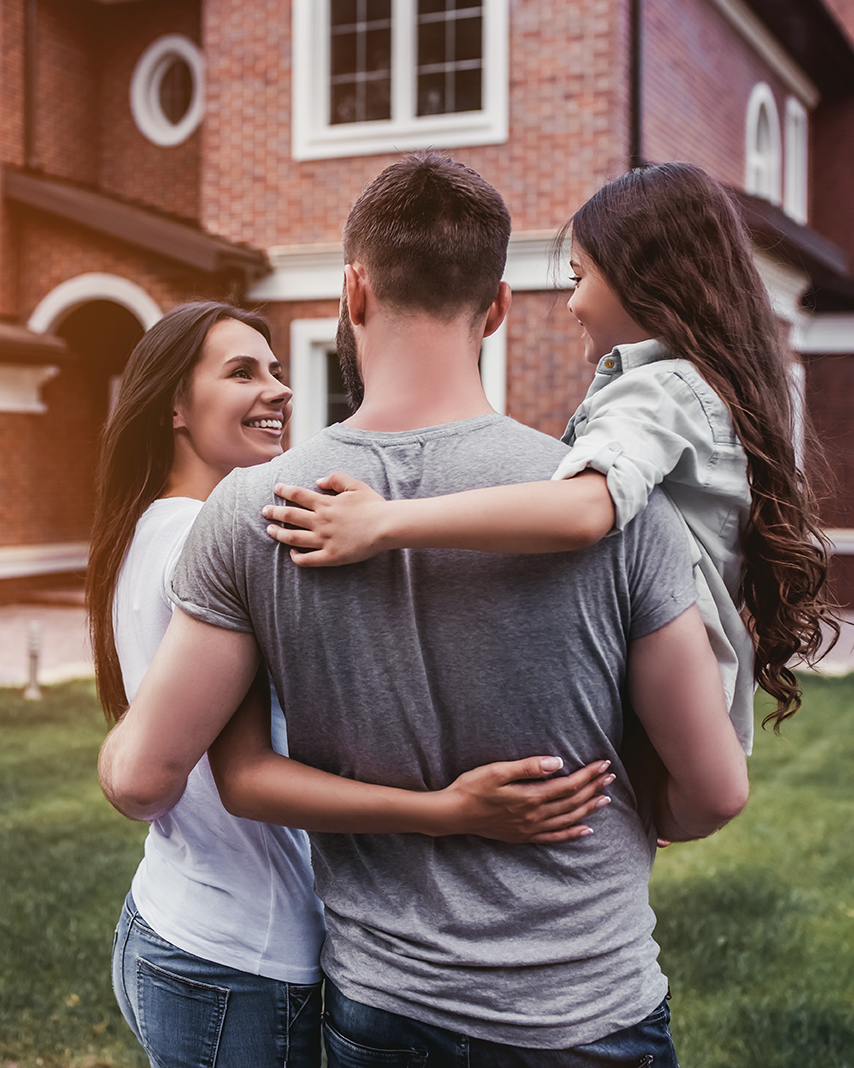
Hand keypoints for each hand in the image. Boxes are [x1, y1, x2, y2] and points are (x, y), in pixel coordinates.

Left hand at [263, 472, 388, 565]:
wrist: (385, 526)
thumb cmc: (373, 505)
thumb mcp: (355, 485)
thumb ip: (335, 479)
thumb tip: (318, 481)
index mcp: (325, 503)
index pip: (298, 495)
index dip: (284, 490)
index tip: (276, 488)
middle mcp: (320, 521)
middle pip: (290, 515)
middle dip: (274, 512)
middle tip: (265, 511)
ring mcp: (324, 540)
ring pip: (294, 537)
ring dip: (279, 534)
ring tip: (270, 531)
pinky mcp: (331, 556)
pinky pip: (308, 559)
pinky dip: (296, 557)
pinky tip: (291, 553)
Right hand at [437, 757, 614, 842]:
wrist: (453, 814)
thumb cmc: (472, 788)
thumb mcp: (497, 771)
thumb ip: (528, 767)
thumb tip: (557, 763)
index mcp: (530, 797)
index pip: (568, 785)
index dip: (588, 775)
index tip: (603, 764)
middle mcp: (534, 816)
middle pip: (572, 802)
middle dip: (593, 788)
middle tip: (610, 777)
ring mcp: (530, 828)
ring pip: (568, 820)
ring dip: (588, 809)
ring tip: (605, 799)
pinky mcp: (523, 836)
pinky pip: (554, 838)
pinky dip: (572, 834)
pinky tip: (585, 830)